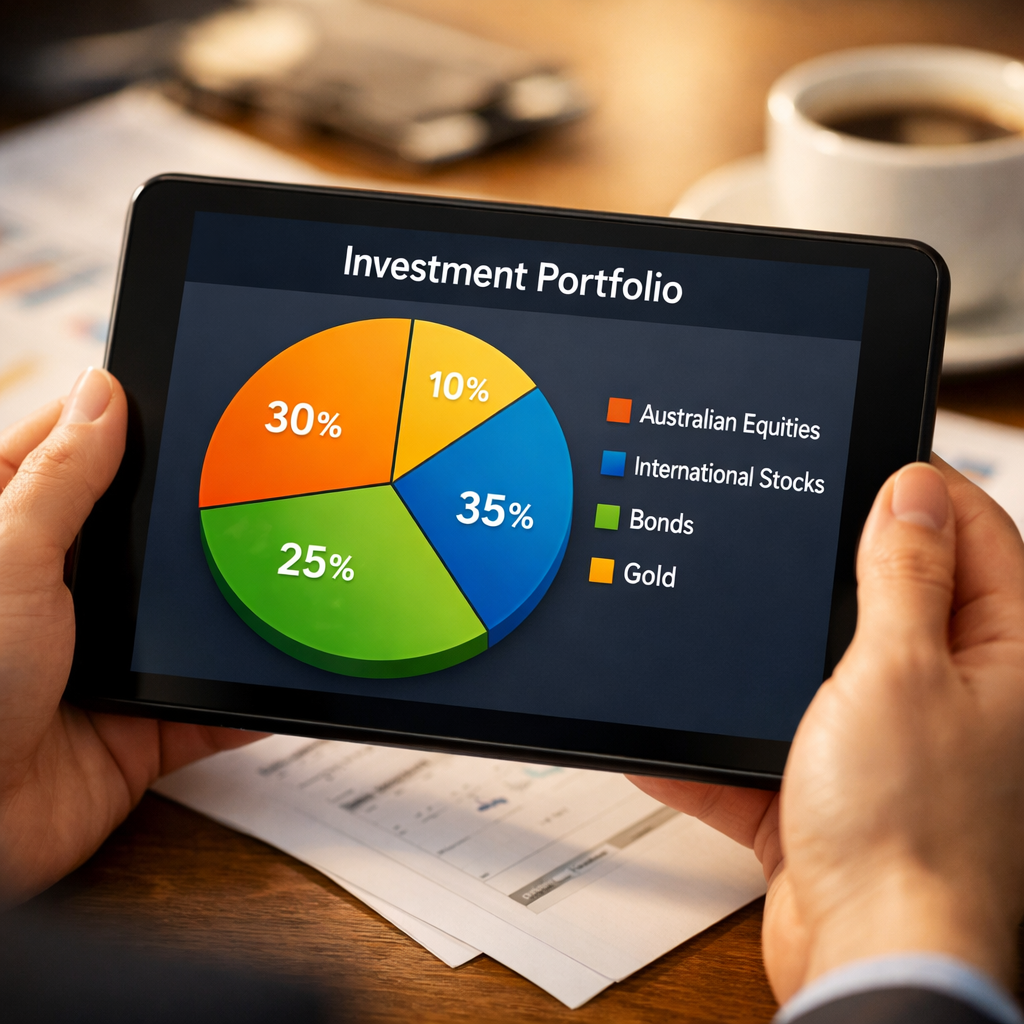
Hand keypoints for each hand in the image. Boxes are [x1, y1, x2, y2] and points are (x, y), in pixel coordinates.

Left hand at [0, 369, 263, 905]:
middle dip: (203, 519)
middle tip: (266, 486)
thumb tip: (105, 394)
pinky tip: (283, 670)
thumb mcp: (5, 559)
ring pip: (190, 618)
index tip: (196, 398)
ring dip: (230, 607)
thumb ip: (60, 481)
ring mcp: (109, 660)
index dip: (132, 427)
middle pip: (151, 536)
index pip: (78, 458)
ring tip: (287, 571)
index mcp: (18, 541)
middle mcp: (66, 596)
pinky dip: (248, 696)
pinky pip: (213, 704)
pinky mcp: (145, 725)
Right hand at [631, 458, 1023, 1002]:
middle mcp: (957, 693)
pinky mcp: (835, 785)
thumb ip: (903, 575)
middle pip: (898, 591)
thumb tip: (911, 491)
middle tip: (781, 534)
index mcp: (1001, 655)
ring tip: (723, 630)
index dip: (920, 489)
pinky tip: (675, 738)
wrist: (870, 959)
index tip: (865, 464)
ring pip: (825, 664)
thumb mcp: (896, 670)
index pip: (976, 532)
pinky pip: (775, 740)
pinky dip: (727, 741)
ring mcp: (893, 740)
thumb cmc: (911, 831)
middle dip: (834, 565)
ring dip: (768, 659)